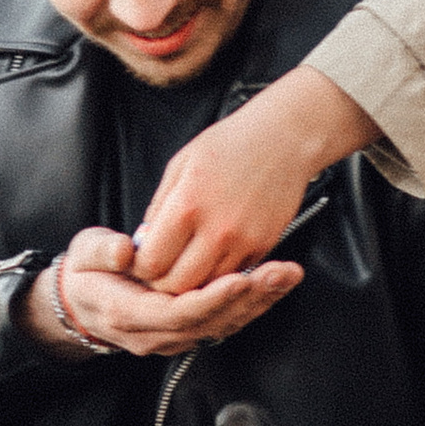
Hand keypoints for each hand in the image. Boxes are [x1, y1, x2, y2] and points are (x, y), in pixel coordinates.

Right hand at [22, 227, 302, 358]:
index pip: (177, 313)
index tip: (241, 277)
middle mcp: (154, 334)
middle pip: (210, 322)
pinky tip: (275, 282)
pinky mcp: (189, 330)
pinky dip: (252, 304)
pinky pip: (225, 321)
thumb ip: (104, 250)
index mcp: (127, 314)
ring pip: (223, 325)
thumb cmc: (85, 272)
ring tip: (288, 274)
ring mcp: (173, 337)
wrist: (82, 303)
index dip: (212, 298)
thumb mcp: (82, 253)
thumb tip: (127, 250)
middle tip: (282, 272)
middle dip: (249, 299)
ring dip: (259, 302)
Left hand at [132, 68, 380, 294]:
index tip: (143, 261)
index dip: (141, 267)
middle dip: (163, 281)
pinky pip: (232, 275)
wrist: (283, 138)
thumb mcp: (180, 166)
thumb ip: (158, 208)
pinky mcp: (264, 247)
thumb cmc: (230, 144)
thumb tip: (144, 241)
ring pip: (207, 286)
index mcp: (187, 206)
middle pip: (178, 285)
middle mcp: (217, 230)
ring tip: (188, 259)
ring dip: (193, 280)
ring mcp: (244, 242)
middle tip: (163, 267)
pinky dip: (219, 272)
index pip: (152, 263)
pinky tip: (213, 251)